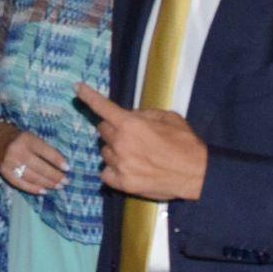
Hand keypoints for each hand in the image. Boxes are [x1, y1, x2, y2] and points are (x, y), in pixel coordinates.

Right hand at [0, 121, 68, 195]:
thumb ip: (44, 149)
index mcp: (27, 139)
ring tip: (58, 186)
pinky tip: (43, 191)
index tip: (68, 168)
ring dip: (47, 183)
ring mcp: (10, 162)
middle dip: (54, 176)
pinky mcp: (5, 172)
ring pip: (32, 177)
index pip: (45, 151)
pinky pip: (21, 183)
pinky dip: (33, 189)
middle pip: (40, 167)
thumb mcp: (32, 137)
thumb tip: (61, 166)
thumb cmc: (20, 139)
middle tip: (65, 181)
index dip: (57, 160)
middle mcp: (18, 151)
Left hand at [74, 83, 206, 201]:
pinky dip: (113, 170)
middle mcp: (120, 143)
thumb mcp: (167, 117)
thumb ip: (144, 114)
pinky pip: (105, 172)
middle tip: (131, 135)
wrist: (196, 173)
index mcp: (131, 124)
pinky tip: (128, 169)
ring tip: (135, 155)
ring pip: (104, 152)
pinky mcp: (122, 183)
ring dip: (114, 150)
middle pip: (103, 131)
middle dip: (114, 129)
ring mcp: (119, 165)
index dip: (88, 96)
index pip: (102, 107)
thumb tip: (130, 116)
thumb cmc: (184, 142)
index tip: (77, 88)